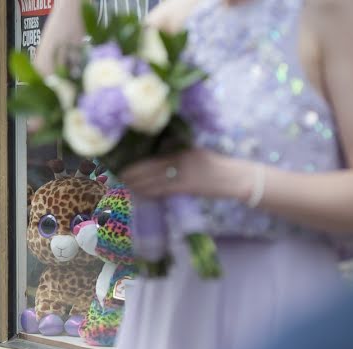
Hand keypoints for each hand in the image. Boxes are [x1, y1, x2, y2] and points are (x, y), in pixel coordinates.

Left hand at [119, 148, 246, 200]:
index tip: (122, 168)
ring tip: (123, 187)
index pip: (152, 159)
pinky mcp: (187, 187)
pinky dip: (149, 192)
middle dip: (131, 175)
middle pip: (148, 169)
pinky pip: (162, 190)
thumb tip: (155, 159)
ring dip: (137, 185)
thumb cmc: (215, 165)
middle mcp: (180, 160)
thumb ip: (177, 154)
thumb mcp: (195, 153)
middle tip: (117, 179)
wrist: (235, 177)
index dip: (135, 166)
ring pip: (153, 181)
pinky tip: (139, 194)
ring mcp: (183, 174)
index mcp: (181, 151)